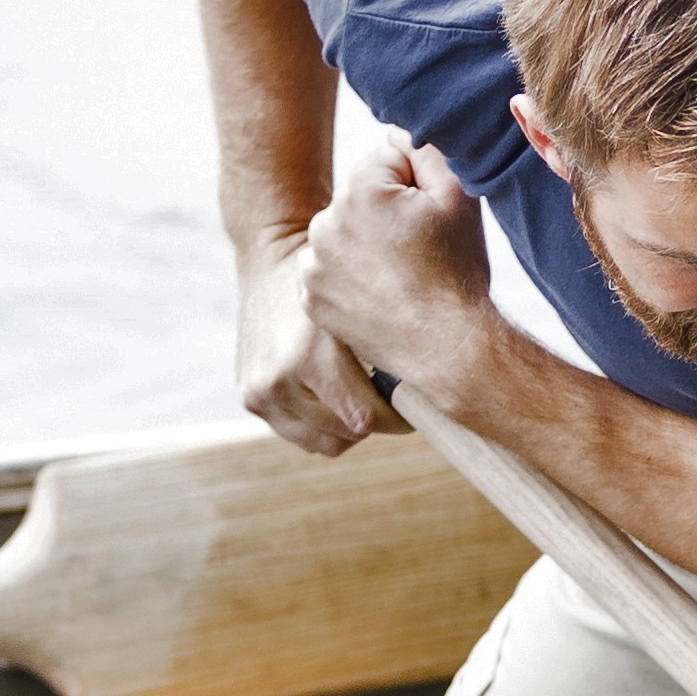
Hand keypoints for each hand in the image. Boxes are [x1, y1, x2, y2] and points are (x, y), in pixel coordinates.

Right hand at [235, 233, 406, 456]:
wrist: (270, 253)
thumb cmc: (332, 274)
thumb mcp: (364, 302)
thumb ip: (392, 347)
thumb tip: (446, 386)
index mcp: (306, 356)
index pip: (367, 418)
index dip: (400, 418)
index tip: (418, 404)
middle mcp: (276, 381)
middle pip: (347, 433)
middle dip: (378, 421)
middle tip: (397, 400)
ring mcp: (259, 393)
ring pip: (325, 442)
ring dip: (350, 427)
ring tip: (367, 396)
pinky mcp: (250, 398)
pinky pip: (301, 434)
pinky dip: (324, 423)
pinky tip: (339, 396)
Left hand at [302, 128, 498, 403]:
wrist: (447, 346)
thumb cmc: (457, 272)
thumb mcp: (458, 197)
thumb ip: (428, 150)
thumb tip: (399, 134)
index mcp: (358, 191)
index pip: (386, 161)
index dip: (417, 186)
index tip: (431, 219)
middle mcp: (324, 223)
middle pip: (361, 199)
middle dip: (387, 215)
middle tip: (421, 252)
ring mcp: (313, 265)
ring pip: (344, 235)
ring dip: (367, 245)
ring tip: (402, 277)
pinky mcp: (311, 299)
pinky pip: (330, 272)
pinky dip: (351, 279)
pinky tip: (382, 294)